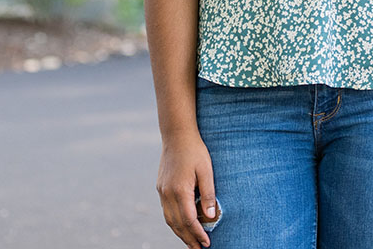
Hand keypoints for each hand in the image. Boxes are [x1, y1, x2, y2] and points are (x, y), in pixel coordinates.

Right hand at [156, 130, 217, 247]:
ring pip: (169, 219)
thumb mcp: (206, 170)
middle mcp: (168, 193)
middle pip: (177, 224)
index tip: (207, 243)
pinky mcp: (160, 187)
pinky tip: (181, 225)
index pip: (189, 220)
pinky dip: (174, 222)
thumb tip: (211, 216)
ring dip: (179, 233)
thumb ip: (208, 194)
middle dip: (188, 239)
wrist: (176, 135)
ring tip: (190, 242)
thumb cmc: (195, 151)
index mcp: (180, 190)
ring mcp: (162, 191)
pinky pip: (166, 211)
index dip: (197, 234)